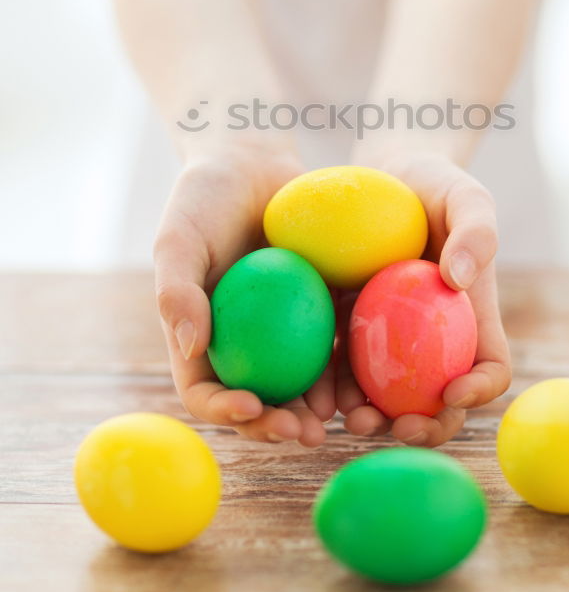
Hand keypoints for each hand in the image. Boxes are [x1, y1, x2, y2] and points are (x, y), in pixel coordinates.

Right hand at [152, 142, 336, 446]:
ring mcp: (282, 327)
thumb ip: (176, 291)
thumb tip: (191, 347)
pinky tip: (369, 373)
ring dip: (318, 406)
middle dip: (279, 425)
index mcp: (201, 336)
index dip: (223, 411)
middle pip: (257, 399)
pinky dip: (346, 362)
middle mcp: (242, 341)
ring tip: (341, 417)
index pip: (204, 390)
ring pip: (300, 380)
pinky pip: (334, 340)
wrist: (250, 158)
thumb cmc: (203, 197)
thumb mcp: (178, 238)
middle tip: (306, 433)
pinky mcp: (319, 305)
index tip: (251, 408)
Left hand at [337, 148, 511, 446]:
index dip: (480, 389)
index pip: (490, 367)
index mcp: (471, 318)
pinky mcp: (347, 325)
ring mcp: (389, 337)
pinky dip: (331, 387)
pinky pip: (341, 365)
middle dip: (423, 425)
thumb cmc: (435, 185)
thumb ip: (476, 232)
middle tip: (398, 427)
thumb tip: (458, 279)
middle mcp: (433, 338)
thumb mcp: (466, 197)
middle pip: (438, 399)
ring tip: (350, 420)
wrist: (385, 173)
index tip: (454, 391)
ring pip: (385, 394)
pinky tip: (315, 395)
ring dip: (371, 417)